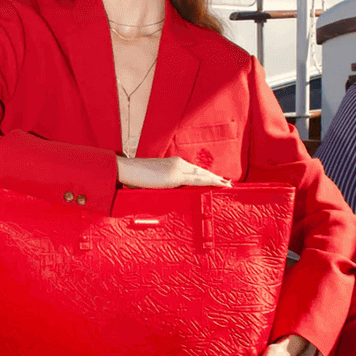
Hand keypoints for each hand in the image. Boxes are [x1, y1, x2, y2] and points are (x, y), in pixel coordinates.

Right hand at [116, 155, 231, 188]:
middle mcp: (178, 163)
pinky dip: (208, 181)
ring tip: (227, 184)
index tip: (217, 178)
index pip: (194, 170)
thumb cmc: (137, 177)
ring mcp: (177, 168)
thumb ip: (165, 184)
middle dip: (215, 177)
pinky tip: (217, 183)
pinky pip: (196, 180)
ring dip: (215, 179)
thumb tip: (171, 192)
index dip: (207, 175)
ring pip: (201, 174)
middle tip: (228, 182)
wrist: (127, 170)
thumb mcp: (155, 180)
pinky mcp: (174, 176)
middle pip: (201, 171)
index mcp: (174, 163)